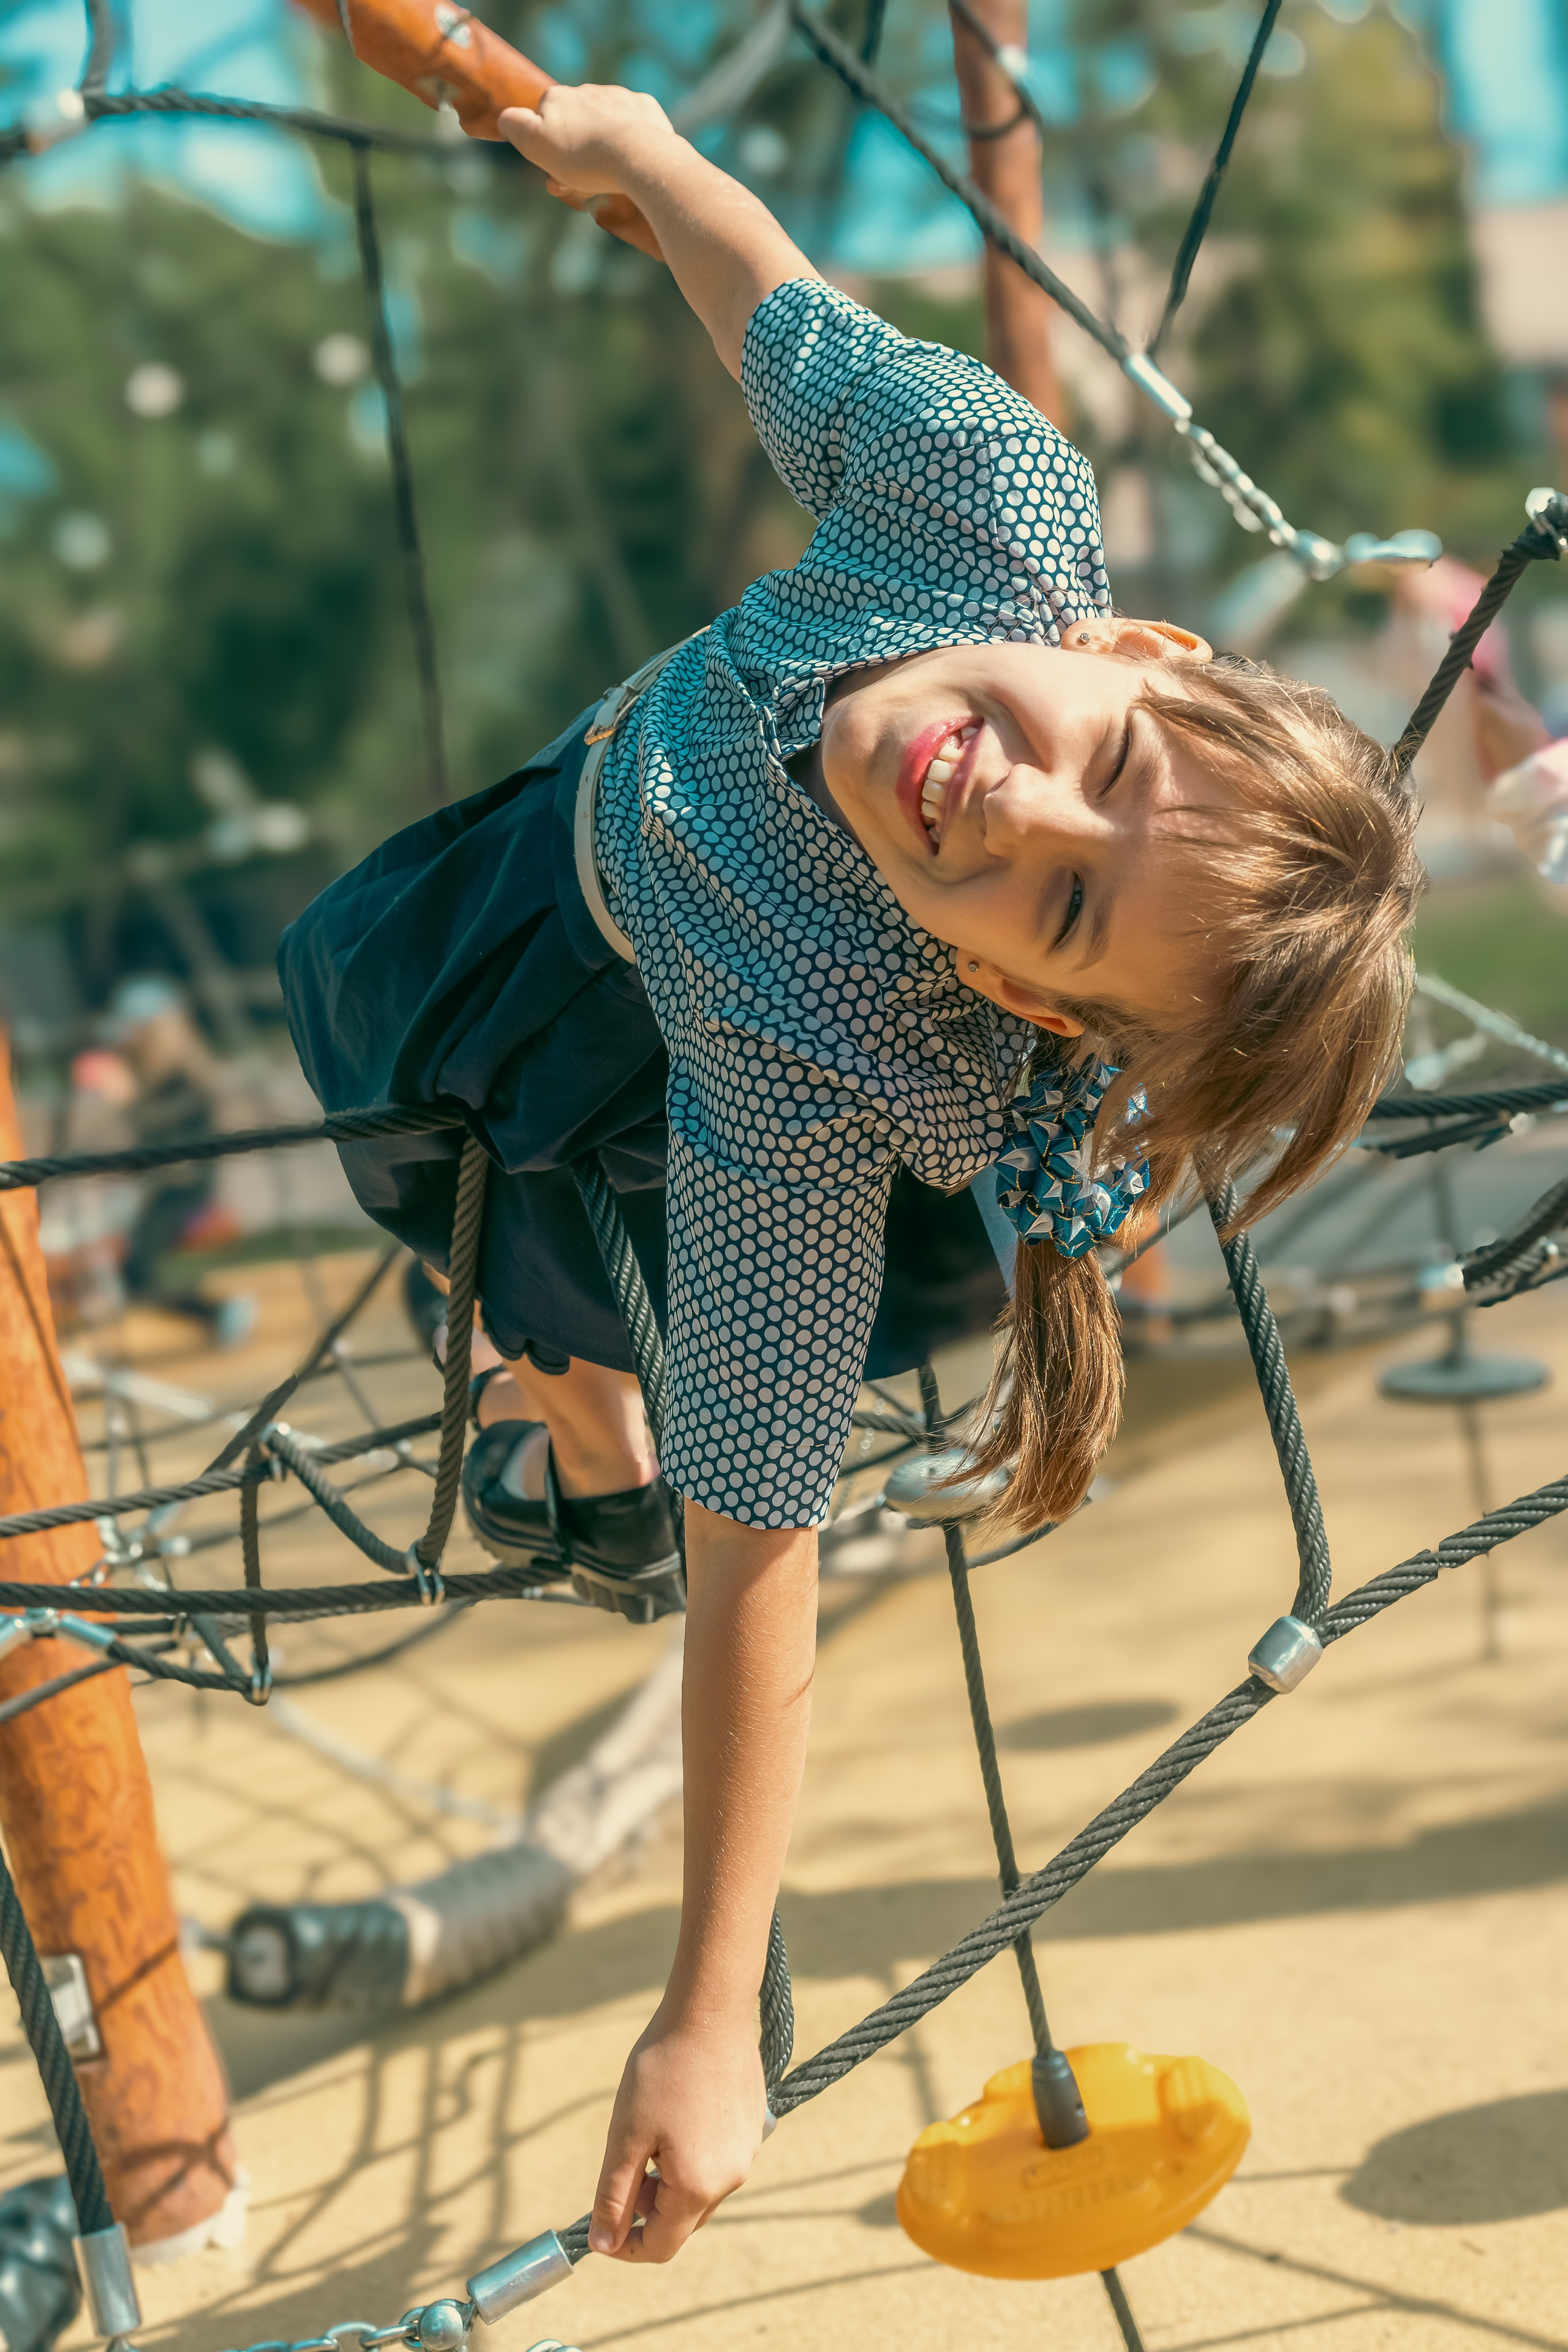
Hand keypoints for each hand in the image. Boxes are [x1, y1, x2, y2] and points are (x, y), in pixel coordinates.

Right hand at [498, 83, 677, 203]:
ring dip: (602, 150)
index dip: (547, 152)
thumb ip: (515, 126)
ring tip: (609, 177)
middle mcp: (586, 91)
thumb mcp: (535, 143)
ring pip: (604, 127)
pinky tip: (632, 161)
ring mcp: (618, 97)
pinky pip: (634, 126)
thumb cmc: (584, 156)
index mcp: (557, 97)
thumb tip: (506, 118)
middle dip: (575, 155)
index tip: (557, 177)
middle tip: (582, 185)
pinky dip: (630, 143)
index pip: (543, 124)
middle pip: (575, 127)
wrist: (638, 155)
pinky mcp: (646, 108)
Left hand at [589, 2003, 767, 2263]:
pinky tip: (677, 2115)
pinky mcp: (755, 2127)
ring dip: (669, 2182)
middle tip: (624, 2167)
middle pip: (682, 2221)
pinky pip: (720, 2161)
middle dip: (646, 2209)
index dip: (626, 2245)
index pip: (661, 2246)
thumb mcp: (625, 2135)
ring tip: (649, 2135)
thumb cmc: (661, 2070)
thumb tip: (602, 2245)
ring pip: (701, 2190)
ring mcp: (748, 2152)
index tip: (602, 2226)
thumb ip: (613, 2196)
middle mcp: (731, 2178)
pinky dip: (693, 2157)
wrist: (710, 2010)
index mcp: (697, 2186)